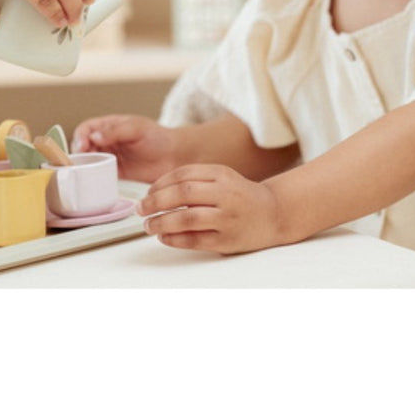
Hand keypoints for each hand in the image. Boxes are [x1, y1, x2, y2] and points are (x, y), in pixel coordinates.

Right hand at [72, 114, 178, 183]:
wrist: (175, 157)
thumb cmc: (158, 137)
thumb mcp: (137, 128)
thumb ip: (116, 130)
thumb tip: (94, 136)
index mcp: (109, 126)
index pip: (86, 128)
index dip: (80, 136)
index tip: (82, 146)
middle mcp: (107, 140)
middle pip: (83, 146)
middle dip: (78, 153)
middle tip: (80, 163)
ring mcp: (110, 157)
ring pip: (89, 160)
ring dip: (84, 166)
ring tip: (84, 172)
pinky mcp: (116, 172)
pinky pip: (99, 174)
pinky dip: (93, 177)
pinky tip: (93, 181)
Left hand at [137, 164, 283, 253]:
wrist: (274, 213)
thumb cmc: (241, 195)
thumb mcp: (222, 177)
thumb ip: (195, 179)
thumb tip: (157, 191)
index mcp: (221, 174)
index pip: (182, 174)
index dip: (159, 184)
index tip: (146, 193)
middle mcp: (225, 194)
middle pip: (182, 194)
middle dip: (156, 201)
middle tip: (141, 209)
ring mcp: (227, 217)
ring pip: (187, 218)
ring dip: (162, 222)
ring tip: (149, 226)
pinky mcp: (228, 239)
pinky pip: (196, 240)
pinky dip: (175, 239)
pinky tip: (164, 238)